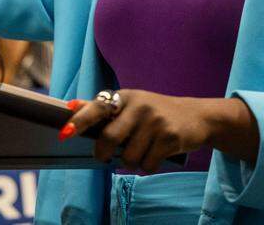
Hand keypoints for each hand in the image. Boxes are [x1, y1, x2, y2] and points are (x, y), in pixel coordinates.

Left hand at [61, 91, 253, 172]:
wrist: (197, 116)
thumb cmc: (156, 112)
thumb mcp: (131, 104)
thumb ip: (101, 107)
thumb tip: (69, 106)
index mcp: (127, 97)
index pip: (98, 108)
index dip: (80, 121)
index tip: (65, 133)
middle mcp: (141, 106)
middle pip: (110, 139)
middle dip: (103, 154)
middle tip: (104, 157)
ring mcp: (157, 121)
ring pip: (128, 157)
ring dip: (131, 162)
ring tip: (141, 151)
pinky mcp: (170, 137)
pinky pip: (147, 165)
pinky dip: (148, 166)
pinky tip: (156, 154)